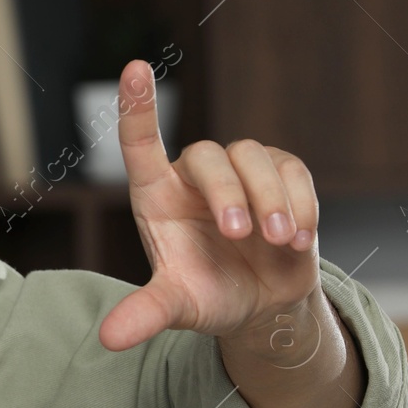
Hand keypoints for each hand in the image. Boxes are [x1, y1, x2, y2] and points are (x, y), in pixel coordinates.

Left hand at [99, 59, 321, 352]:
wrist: (260, 304)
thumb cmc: (207, 295)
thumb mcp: (176, 308)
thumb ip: (145, 315)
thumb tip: (108, 339)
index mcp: (155, 196)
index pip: (139, 143)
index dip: (136, 106)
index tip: (134, 68)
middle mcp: (193, 176)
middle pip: (208, 155)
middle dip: (228, 192)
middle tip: (243, 235)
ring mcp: (239, 172)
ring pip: (253, 157)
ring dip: (269, 197)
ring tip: (278, 241)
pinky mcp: (281, 175)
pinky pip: (292, 169)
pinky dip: (299, 202)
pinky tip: (297, 239)